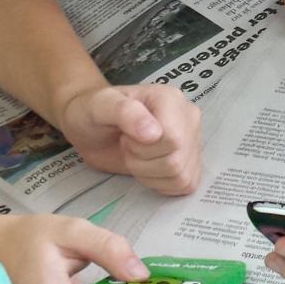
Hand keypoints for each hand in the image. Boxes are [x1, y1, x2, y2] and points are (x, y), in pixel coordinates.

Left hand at [57, 82, 200, 194]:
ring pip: (181, 176)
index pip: (173, 139)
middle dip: (142, 162)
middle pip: (176, 161)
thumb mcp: (101, 106)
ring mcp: (192, 140)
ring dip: (149, 174)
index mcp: (171, 99)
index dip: (142, 147)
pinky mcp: (189, 161)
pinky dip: (161, 184)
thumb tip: (154, 134)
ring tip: (135, 155)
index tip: (125, 135)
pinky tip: (147, 168)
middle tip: (127, 145)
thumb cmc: (94, 112)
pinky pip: (186, 184)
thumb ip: (126, 113)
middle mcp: (188, 118)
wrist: (93, 126)